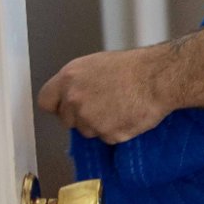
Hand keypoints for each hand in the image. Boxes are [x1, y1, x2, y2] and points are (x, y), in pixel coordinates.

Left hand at [37, 46, 172, 143]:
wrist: (158, 78)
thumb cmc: (134, 67)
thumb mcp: (96, 65)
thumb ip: (78, 82)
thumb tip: (72, 97)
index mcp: (68, 78)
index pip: (46, 101)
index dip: (58, 106)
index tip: (67, 107)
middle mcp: (74, 100)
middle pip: (67, 120)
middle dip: (82, 117)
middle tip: (104, 106)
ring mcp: (90, 119)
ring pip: (88, 131)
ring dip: (101, 125)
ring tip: (121, 108)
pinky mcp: (107, 134)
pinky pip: (108, 138)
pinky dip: (118, 131)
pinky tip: (129, 115)